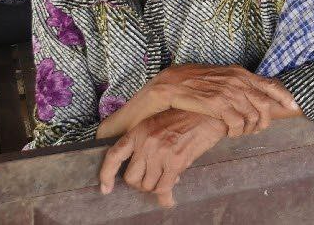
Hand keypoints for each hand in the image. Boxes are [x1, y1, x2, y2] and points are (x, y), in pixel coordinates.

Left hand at [99, 109, 226, 206]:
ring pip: (148, 185)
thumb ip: (147, 143)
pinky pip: (163, 189)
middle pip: (131, 178)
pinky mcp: (174, 162)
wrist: (207, 114)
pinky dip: (166, 198)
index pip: (114, 155)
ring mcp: (159, 153)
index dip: (107, 175)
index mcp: (139, 131)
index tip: (106, 188)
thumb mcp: (159, 124)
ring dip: (156, 187)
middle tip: (153, 179)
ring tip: (166, 180)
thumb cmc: (186, 117)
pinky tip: (169, 200)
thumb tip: (146, 168)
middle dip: (141, 183)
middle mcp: (146, 143)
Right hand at [147, 64, 298, 136]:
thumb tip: (252, 93)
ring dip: (248, 129)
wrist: (172, 83)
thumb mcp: (221, 77)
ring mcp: (228, 92)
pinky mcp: (218, 104)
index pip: (269, 84)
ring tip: (238, 132)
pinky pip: (237, 124)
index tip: (294, 106)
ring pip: (251, 117)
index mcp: (240, 73)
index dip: (284, 96)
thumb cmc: (195, 81)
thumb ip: (237, 83)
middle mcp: (237, 81)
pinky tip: (228, 132)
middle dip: (264, 121)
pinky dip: (236, 132)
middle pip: (264, 105)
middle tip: (256, 129)